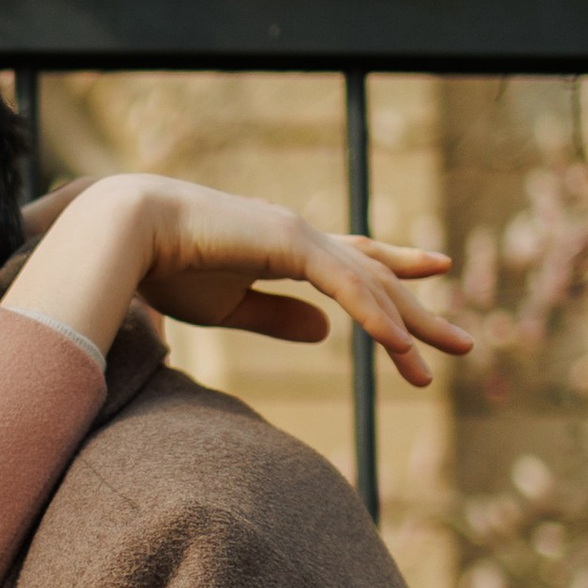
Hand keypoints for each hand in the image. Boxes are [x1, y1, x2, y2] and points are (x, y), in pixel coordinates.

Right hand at [11, 175, 470, 391]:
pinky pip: (348, 286)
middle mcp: (300, 236)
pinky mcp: (290, 243)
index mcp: (283, 248)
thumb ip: (276, 318)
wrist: (122, 233)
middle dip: (419, 310)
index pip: (353, 258)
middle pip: (376, 274)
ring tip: (448, 355)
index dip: (394, 269)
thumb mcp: (227, 306)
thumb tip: (325, 335)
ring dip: (410, 324)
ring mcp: (299, 236)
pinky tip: (401, 346)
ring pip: (371, 284)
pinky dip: (377, 317)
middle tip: (464, 341)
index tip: (434, 272)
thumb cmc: (161, 266)